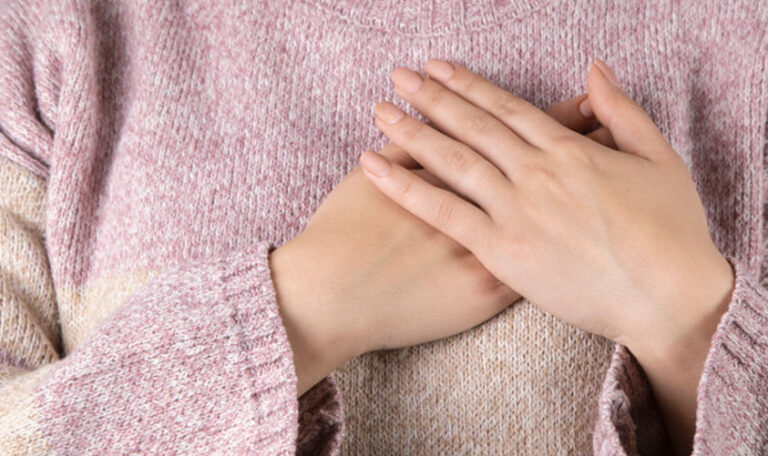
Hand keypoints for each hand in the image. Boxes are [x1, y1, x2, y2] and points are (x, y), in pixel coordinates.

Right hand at [269, 93, 600, 395]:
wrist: (334, 295)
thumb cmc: (342, 234)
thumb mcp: (367, 177)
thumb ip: (402, 151)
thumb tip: (418, 125)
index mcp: (458, 171)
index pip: (515, 134)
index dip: (552, 114)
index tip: (582, 99)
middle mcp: (482, 205)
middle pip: (544, 168)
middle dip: (581, 142)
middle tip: (616, 124)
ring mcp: (490, 246)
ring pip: (550, 215)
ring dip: (583, 190)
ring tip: (613, 169)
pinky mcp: (487, 288)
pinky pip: (538, 264)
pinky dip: (565, 246)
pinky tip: (585, 237)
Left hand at [359, 58, 734, 453]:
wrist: (668, 298)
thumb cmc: (671, 233)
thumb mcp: (659, 159)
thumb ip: (622, 112)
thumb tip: (595, 70)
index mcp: (569, 151)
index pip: (506, 108)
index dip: (467, 84)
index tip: (438, 68)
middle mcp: (535, 173)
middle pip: (472, 126)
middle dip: (432, 98)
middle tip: (398, 76)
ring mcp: (516, 210)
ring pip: (453, 161)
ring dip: (412, 132)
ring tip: (380, 111)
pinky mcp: (501, 251)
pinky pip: (445, 213)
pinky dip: (407, 188)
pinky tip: (376, 167)